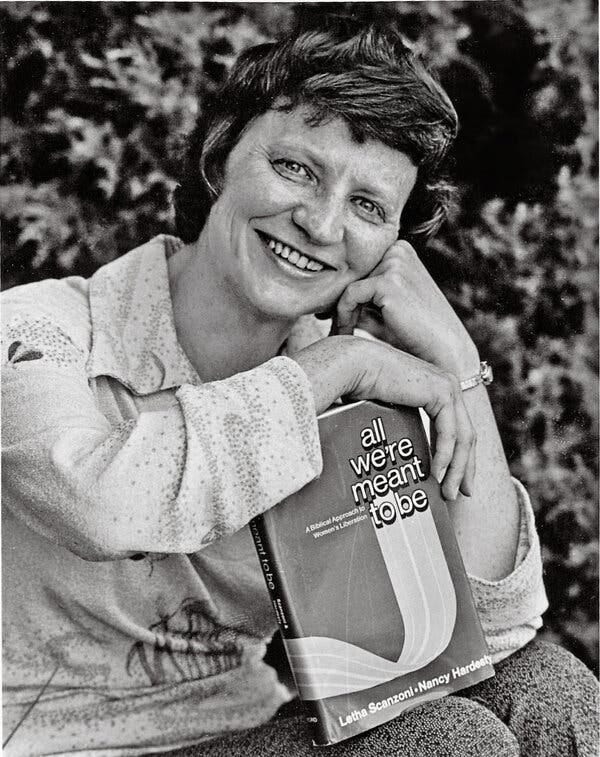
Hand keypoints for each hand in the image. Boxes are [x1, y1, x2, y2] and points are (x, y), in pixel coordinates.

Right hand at [292, 336, 475, 500]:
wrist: (353, 367)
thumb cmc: (360, 387)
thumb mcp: (388, 411)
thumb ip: (401, 427)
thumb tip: (393, 456)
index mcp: (436, 389)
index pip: (457, 428)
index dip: (459, 457)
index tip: (454, 480)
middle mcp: (446, 386)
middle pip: (466, 435)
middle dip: (464, 467)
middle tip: (461, 493)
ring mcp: (447, 387)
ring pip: (462, 437)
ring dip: (456, 468)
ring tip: (447, 492)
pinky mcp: (441, 392)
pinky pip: (449, 433)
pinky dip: (445, 456)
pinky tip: (436, 474)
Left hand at [333, 240, 479, 376]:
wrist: (445, 352)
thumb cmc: (417, 333)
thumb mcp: (391, 303)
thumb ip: (367, 291)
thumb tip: (328, 294)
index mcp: (400, 249)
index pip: (357, 265)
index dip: (342, 289)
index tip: (330, 314)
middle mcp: (398, 250)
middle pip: (349, 273)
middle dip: (337, 299)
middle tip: (328, 324)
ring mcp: (394, 263)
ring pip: (347, 284)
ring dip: (338, 310)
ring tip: (339, 332)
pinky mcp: (388, 282)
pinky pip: (349, 296)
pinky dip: (343, 317)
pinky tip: (345, 335)